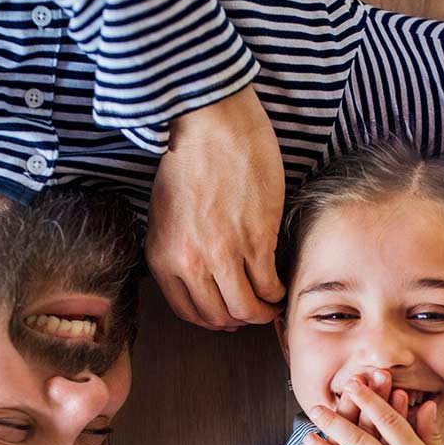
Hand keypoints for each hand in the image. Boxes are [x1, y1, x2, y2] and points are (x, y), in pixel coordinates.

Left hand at [146, 85, 285, 329]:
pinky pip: (269, 285)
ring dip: (261, 311)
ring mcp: (225, 253)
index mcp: (163, 256)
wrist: (210, 124)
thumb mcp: (165, 214)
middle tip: (252, 309)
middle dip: (237, 319)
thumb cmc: (189, 160)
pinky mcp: (256, 240)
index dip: (211, 319)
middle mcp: (191, 261)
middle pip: (219, 315)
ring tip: (270, 301)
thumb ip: (176, 249)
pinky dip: (277, 291)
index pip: (187, 311)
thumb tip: (200, 276)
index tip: (225, 315)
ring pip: (246, 307)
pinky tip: (280, 284)